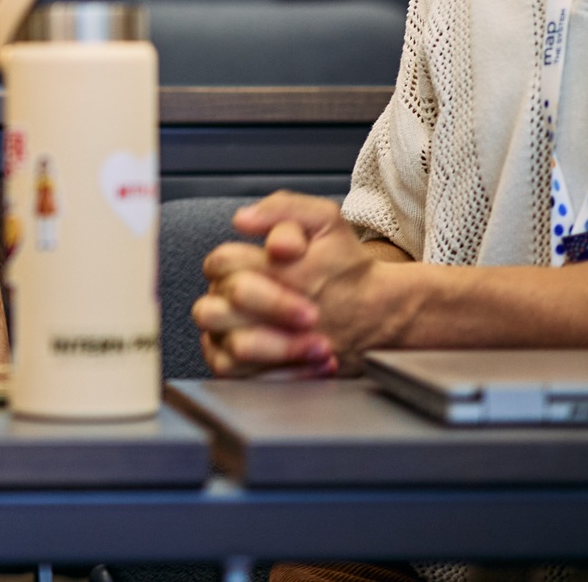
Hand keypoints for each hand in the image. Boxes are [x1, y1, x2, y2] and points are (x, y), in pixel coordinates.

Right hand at [193, 191, 384, 376]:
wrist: (369, 311)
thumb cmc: (340, 267)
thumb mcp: (324, 224)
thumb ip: (286, 211)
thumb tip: (243, 219)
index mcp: (235, 265)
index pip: (222, 263)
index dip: (263, 278)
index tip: (305, 292)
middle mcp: (222, 300)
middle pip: (217, 307)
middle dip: (272, 314)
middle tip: (314, 317)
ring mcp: (224, 336)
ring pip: (233, 346)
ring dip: (282, 349)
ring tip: (322, 346)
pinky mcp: (235, 369)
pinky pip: (243, 378)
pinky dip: (285, 375)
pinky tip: (316, 365)